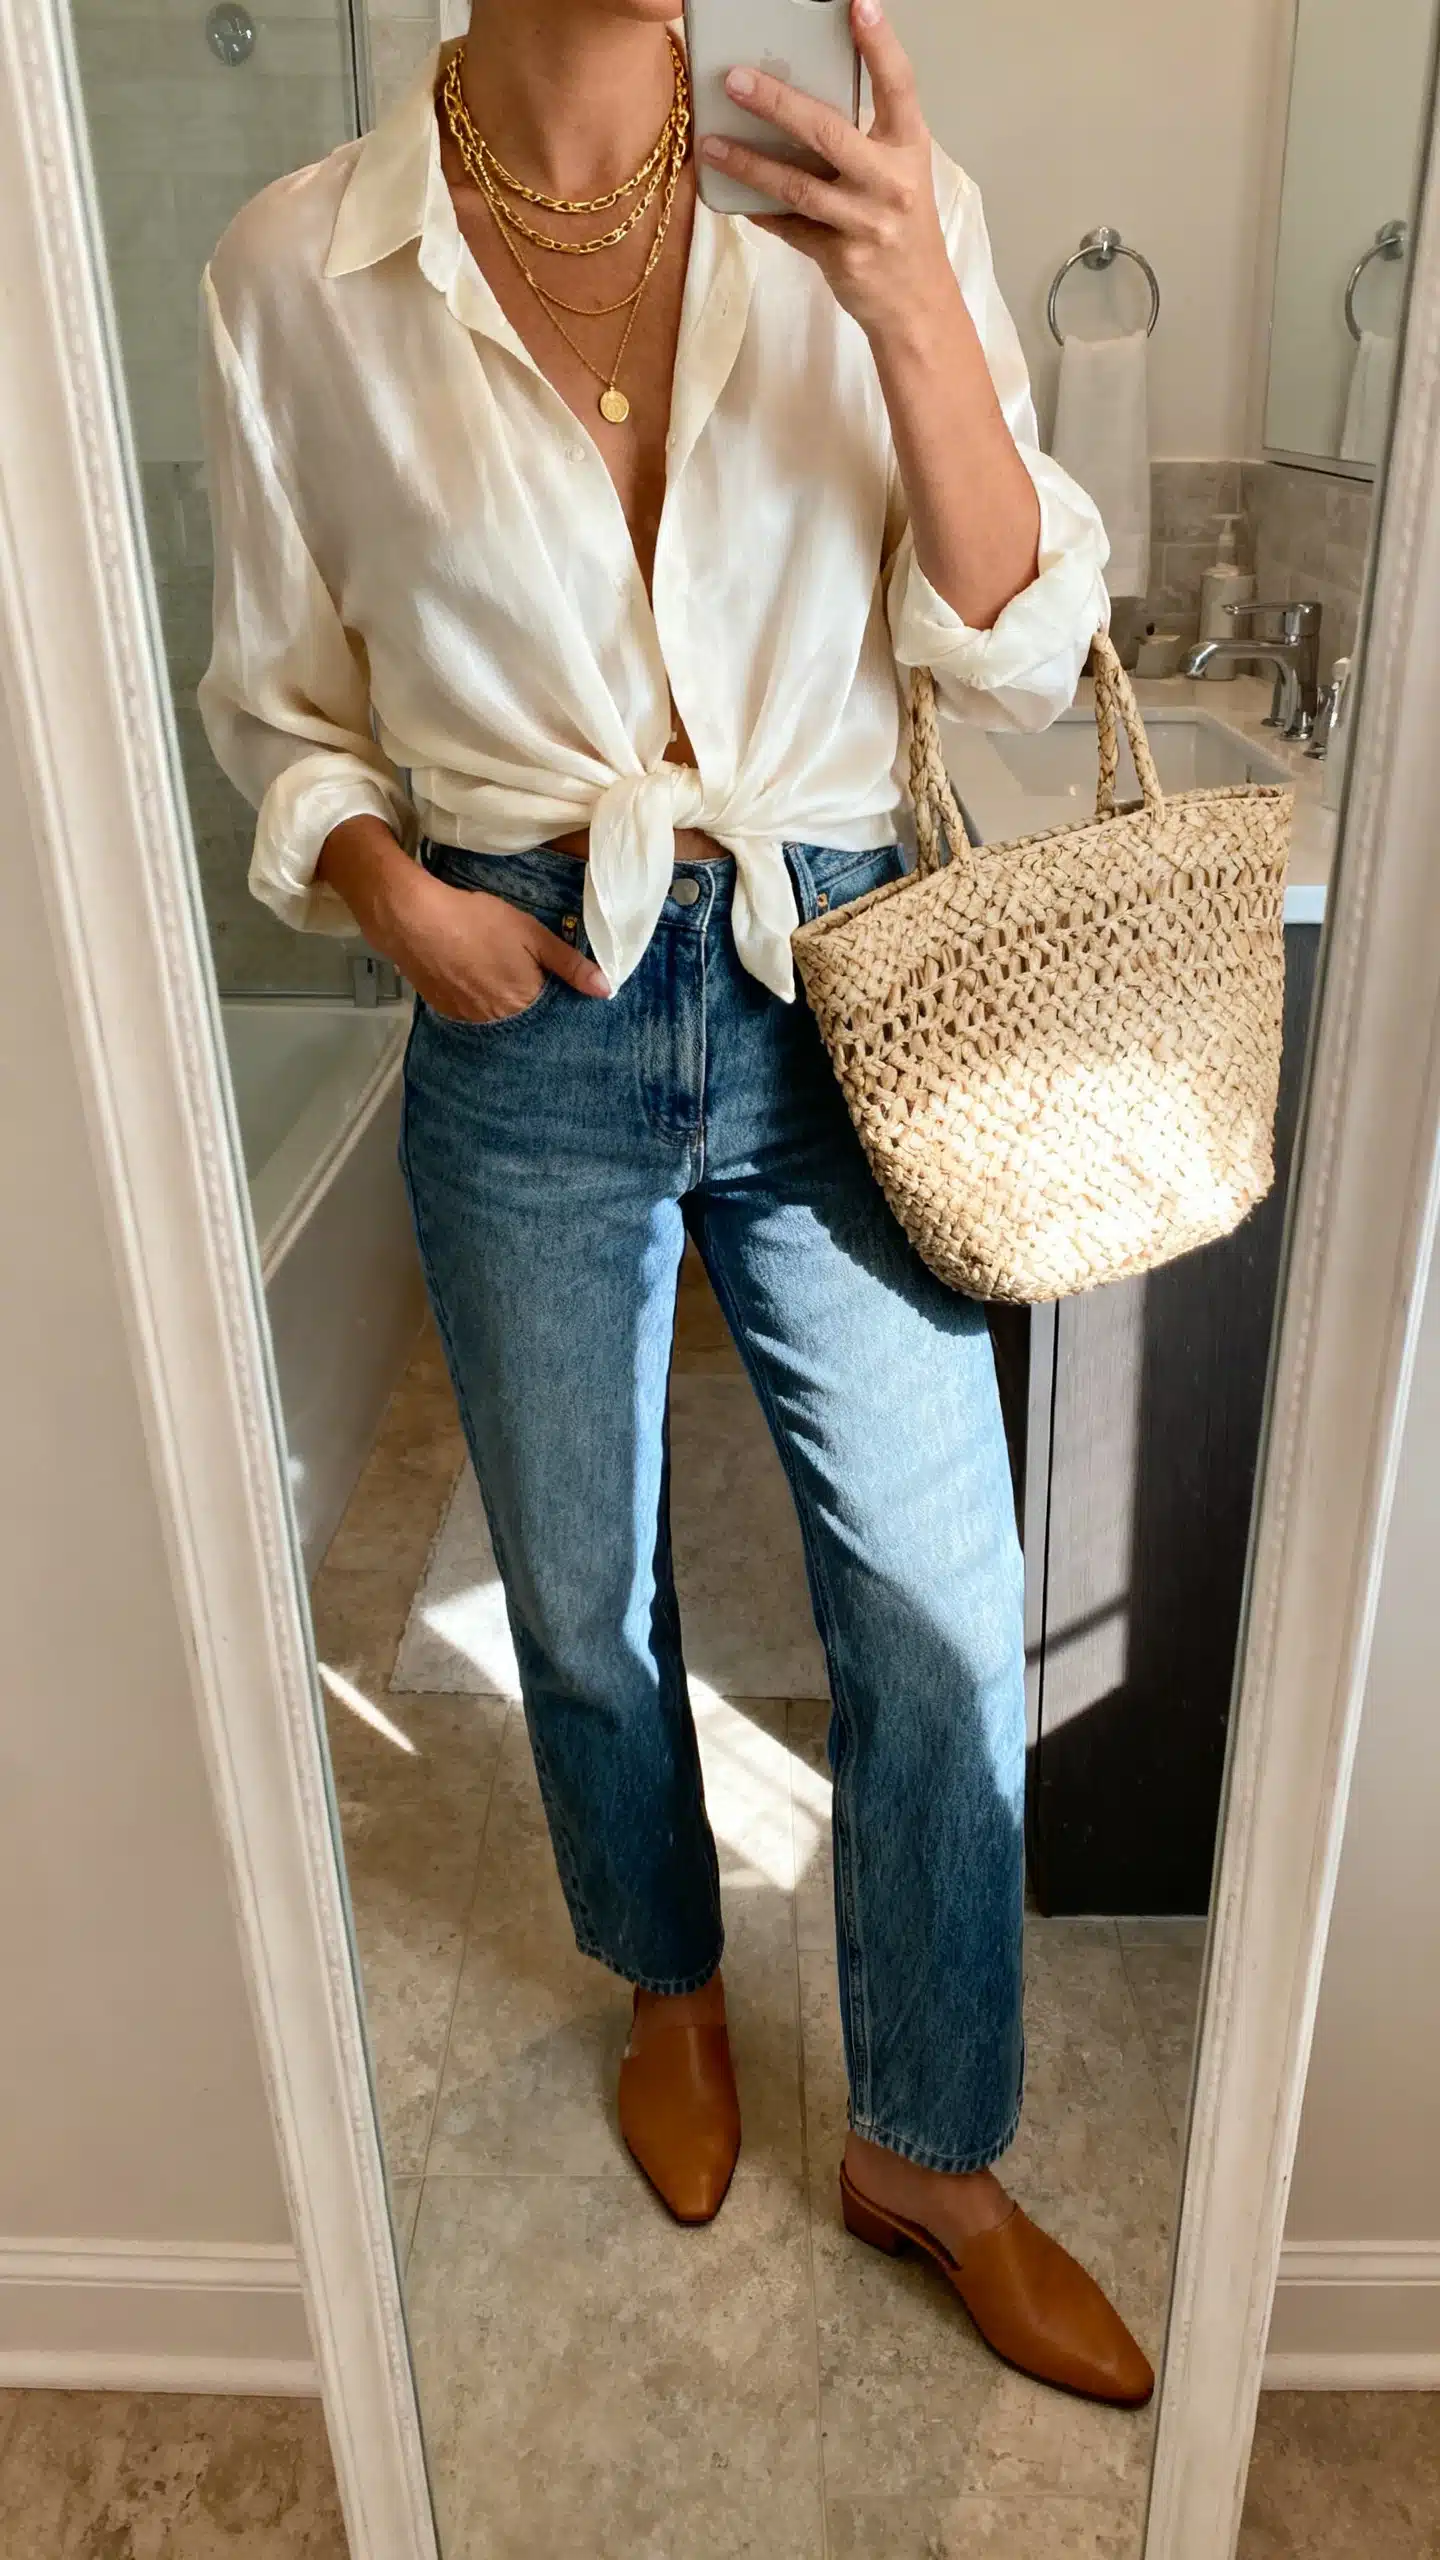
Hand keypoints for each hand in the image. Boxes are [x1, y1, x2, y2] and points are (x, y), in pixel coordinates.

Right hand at [315, 819, 608, 1022]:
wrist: (415, 921)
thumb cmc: (478, 922)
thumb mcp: (531, 934)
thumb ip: (569, 963)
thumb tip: (605, 989)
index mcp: (524, 1003)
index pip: (552, 1014)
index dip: (555, 999)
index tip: (554, 984)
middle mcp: (498, 1021)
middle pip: (524, 1020)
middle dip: (529, 1003)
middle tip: (521, 974)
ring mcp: (469, 1019)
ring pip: (496, 1018)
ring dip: (502, 1003)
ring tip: (496, 974)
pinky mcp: (445, 1011)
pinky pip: (471, 1013)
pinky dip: (477, 1000)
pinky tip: (473, 977)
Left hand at [700, 0, 952, 341]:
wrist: (917, 302)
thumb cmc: (901, 226)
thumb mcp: (897, 171)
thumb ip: (861, 137)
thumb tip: (795, 103)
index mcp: (909, 147)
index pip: (897, 85)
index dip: (879, 44)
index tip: (858, 4)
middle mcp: (891, 181)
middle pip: (828, 131)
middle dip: (777, 103)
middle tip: (736, 80)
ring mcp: (865, 222)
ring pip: (797, 185)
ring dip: (749, 163)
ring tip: (712, 144)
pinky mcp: (841, 257)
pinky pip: (790, 227)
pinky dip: (760, 211)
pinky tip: (734, 197)